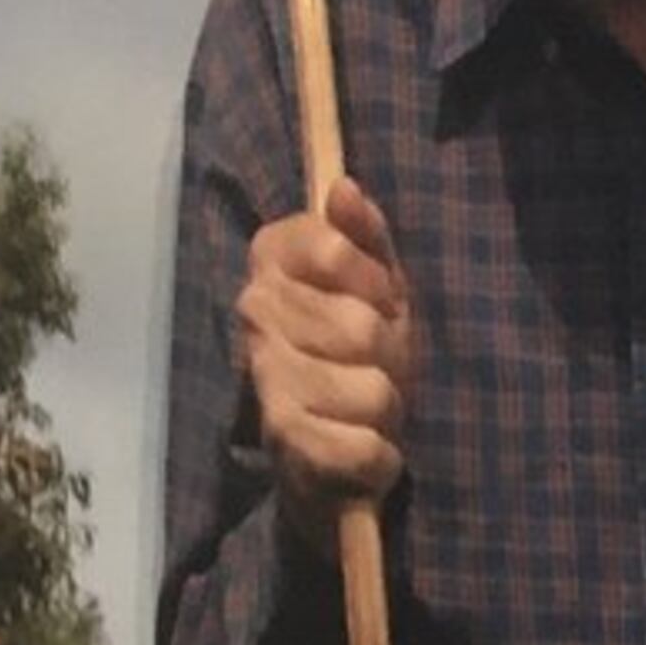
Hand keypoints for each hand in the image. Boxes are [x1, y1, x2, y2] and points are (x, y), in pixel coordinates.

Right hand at [240, 173, 416, 530]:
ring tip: (366, 410)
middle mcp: (255, 313)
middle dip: (390, 355)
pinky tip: (361, 450)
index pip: (335, 248)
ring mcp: (266, 377)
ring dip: (386, 408)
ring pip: (370, 388)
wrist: (331, 452)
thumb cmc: (358, 357)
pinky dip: (379, 457)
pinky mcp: (284, 440)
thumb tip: (344, 187)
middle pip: (362, 326)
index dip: (375, 282)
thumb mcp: (376, 288)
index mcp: (272, 262)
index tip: (374, 302)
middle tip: (374, 367)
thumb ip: (365, 235)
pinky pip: (363, 446)